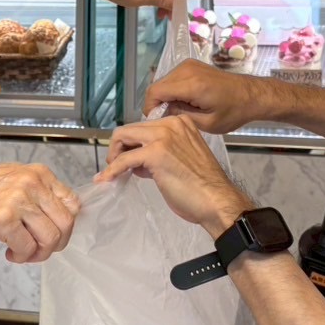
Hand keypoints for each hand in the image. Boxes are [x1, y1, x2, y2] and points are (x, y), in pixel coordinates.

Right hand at [0, 164, 80, 263]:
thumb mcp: (13, 180)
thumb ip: (37, 195)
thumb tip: (55, 218)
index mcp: (38, 174)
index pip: (72, 203)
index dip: (66, 225)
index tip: (56, 235)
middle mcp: (32, 184)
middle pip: (66, 223)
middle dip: (56, 244)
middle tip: (41, 250)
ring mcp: (19, 200)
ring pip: (50, 238)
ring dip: (39, 253)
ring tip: (24, 254)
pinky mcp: (5, 219)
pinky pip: (27, 248)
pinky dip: (21, 257)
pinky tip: (9, 253)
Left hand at [97, 115, 252, 233]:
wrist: (216, 201)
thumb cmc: (203, 187)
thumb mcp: (181, 159)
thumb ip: (160, 153)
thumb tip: (137, 161)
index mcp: (180, 123)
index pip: (144, 127)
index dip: (132, 144)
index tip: (129, 159)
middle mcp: (171, 124)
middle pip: (130, 129)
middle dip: (119, 148)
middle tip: (117, 166)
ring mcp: (163, 137)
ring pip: (123, 137)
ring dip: (114, 156)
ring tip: (114, 172)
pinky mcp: (155, 154)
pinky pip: (123, 159)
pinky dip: (112, 169)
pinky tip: (108, 179)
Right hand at [144, 59, 274, 134]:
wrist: (251, 94)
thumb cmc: (233, 112)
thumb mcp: (207, 123)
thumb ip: (180, 116)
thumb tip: (162, 112)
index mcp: (191, 84)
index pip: (155, 92)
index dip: (150, 108)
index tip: (157, 121)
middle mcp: (187, 69)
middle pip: (157, 86)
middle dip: (158, 103)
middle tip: (168, 119)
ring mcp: (188, 64)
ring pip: (163, 82)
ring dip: (165, 97)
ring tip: (179, 111)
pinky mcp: (191, 64)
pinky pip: (171, 78)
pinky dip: (172, 90)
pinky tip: (184, 102)